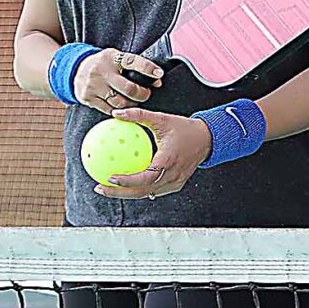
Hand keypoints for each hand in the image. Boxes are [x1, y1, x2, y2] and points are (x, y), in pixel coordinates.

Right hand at [73, 47, 163, 112]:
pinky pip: (109, 110)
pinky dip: (119, 110)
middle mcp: (102, 71)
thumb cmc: (103, 64)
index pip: (132, 61)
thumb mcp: (116, 58)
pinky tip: (122, 106)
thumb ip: (133, 66)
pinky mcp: (87, 97)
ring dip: (132, 104)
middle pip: (129, 89)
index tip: (159, 74)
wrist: (76, 68)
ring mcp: (93, 86)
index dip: (147, 68)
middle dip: (143, 94)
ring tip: (133, 100)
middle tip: (146, 94)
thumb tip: (156, 79)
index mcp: (112, 58)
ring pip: (120, 102)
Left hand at [92, 107, 211, 199]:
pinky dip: (140, 189)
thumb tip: (116, 113)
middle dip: (119, 193)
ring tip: (109, 188)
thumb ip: (138, 116)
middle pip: (142, 191)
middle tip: (100, 187)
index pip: (146, 177)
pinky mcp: (176, 184)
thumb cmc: (185, 129)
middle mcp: (172, 175)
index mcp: (168, 161)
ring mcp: (175, 182)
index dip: (127, 181)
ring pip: (147, 193)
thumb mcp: (161, 119)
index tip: (110, 177)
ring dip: (128, 193)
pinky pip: (155, 190)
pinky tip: (127, 185)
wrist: (208, 139)